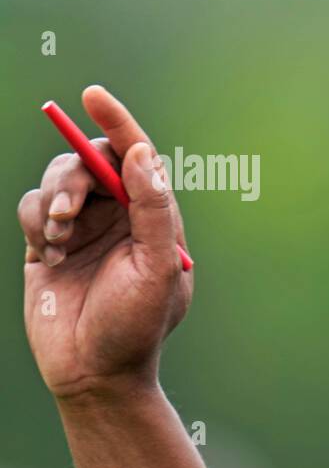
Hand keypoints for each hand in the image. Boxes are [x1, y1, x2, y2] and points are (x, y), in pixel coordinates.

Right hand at [19, 85, 192, 400]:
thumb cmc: (136, 326)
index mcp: (154, 216)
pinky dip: (35, 223)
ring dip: (53, 203)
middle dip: (74, 176)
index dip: (117, 122)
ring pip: (56, 180)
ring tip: (61, 242)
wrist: (94, 373)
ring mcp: (83, 228)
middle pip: (89, 160)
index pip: (136, 156)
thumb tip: (143, 154)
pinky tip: (50, 257)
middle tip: (70, 211)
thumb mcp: (158, 269)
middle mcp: (120, 216)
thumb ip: (154, 209)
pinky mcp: (47, 242)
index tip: (94, 94)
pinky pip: (32, 207)